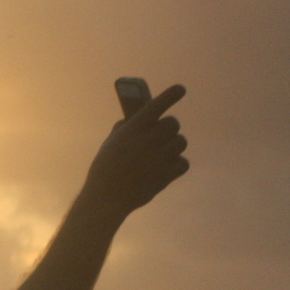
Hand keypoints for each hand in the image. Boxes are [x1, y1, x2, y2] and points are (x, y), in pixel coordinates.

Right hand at [81, 82, 189, 214]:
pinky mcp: (166, 175)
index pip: (157, 105)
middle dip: (169, 128)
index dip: (171, 95)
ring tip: (163, 153)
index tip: (180, 89)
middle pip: (173, 124)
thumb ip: (125, 128)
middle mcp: (148, 140)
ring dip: (174, 146)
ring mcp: (159, 158)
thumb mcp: (110, 144)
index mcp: (133, 129)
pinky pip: (183, 163)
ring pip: (181, 142)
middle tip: (163, 134)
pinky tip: (167, 168)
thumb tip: (136, 117)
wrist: (105, 200)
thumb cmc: (105, 170)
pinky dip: (177, 165)